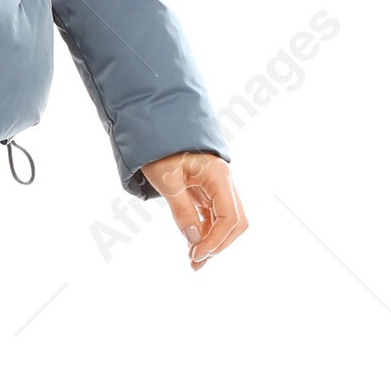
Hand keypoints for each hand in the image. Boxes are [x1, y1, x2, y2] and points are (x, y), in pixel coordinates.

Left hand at [139, 151, 247, 268]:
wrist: (155, 130)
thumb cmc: (160, 150)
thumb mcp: (166, 180)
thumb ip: (181, 210)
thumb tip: (194, 241)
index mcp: (219, 176)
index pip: (230, 217)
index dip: (216, 240)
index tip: (196, 254)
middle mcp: (224, 183)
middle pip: (235, 222)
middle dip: (218, 244)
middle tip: (194, 261)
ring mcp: (217, 189)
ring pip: (226, 222)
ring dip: (212, 242)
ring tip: (193, 261)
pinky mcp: (207, 194)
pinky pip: (213, 218)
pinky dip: (206, 233)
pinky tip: (193, 247)